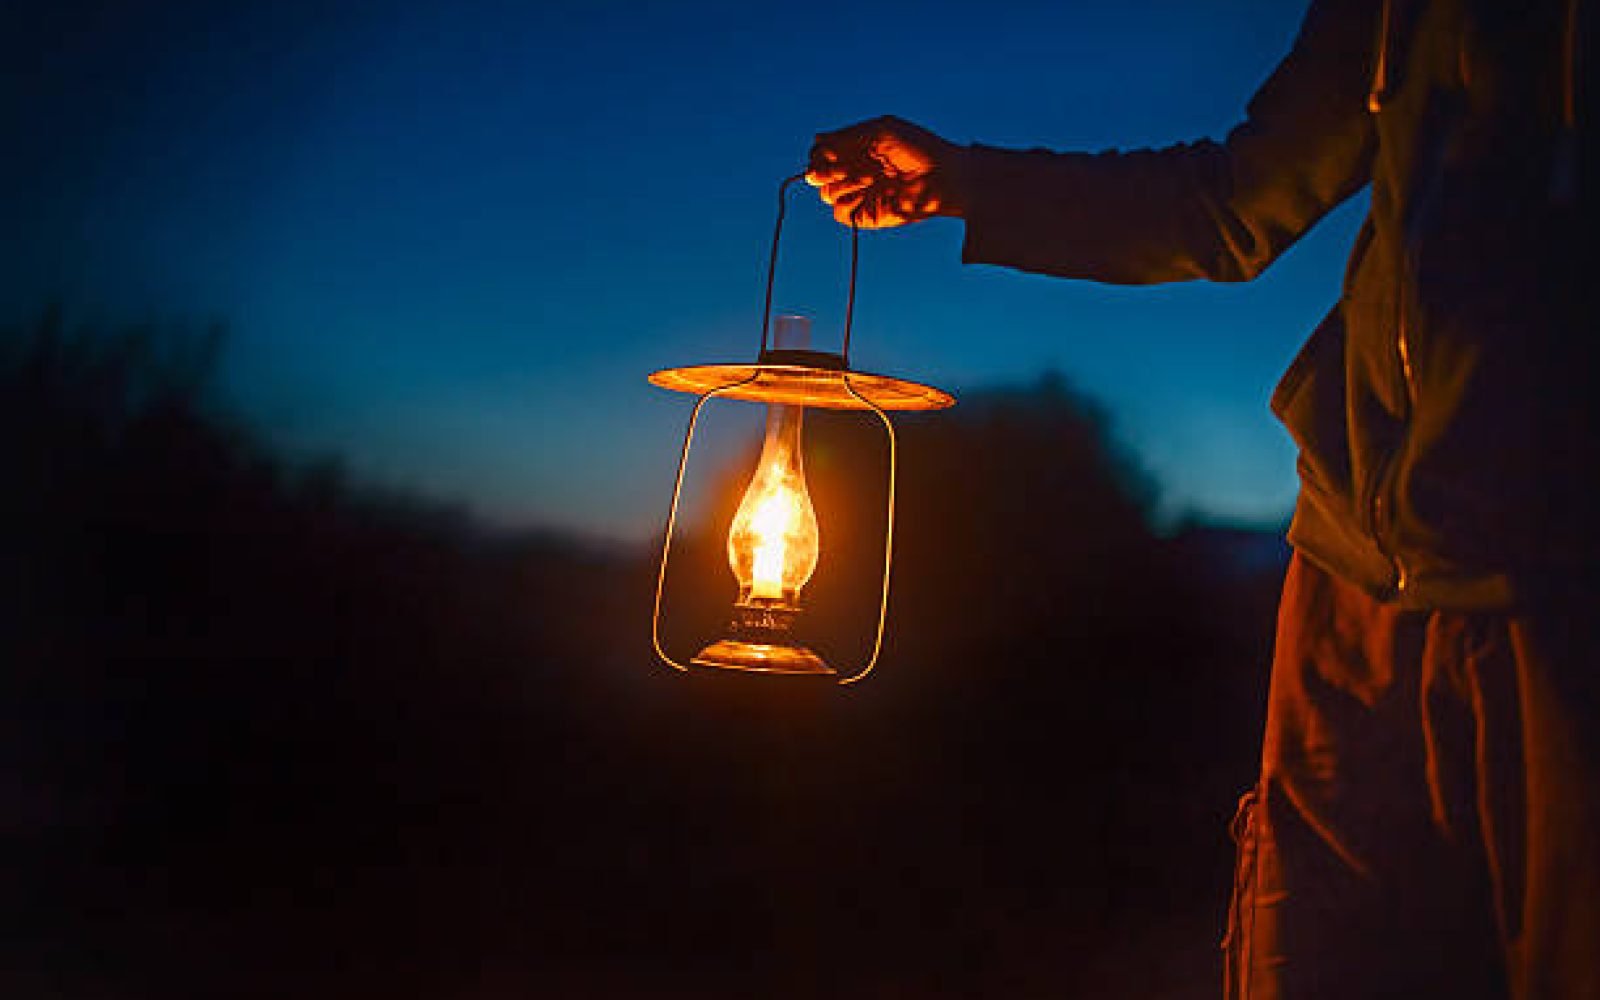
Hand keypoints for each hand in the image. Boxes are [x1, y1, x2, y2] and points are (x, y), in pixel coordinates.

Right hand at [806, 116, 967, 228]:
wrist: (945, 177)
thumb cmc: (919, 148)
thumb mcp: (881, 130)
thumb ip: (847, 136)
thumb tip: (817, 141)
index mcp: (857, 150)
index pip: (821, 153)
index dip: (819, 153)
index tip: (826, 152)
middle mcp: (855, 173)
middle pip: (818, 175)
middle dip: (825, 170)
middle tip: (843, 167)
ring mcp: (860, 194)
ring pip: (826, 195)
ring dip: (839, 185)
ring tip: (864, 178)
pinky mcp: (867, 215)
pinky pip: (841, 214)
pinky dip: (847, 203)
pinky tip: (866, 192)